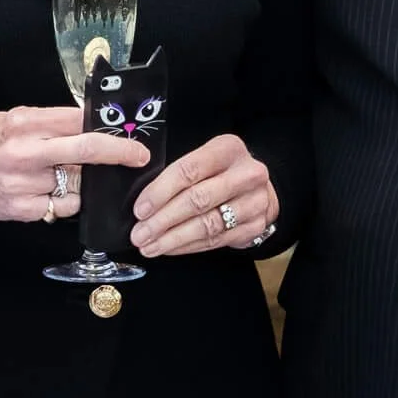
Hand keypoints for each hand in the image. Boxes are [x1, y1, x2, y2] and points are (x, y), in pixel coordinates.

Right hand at [0, 106, 149, 230]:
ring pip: (78, 183)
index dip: (107, 126)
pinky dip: (67, 199)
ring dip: (83, 180)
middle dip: (120, 152)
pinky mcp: (26, 209)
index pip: (78, 120)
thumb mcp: (8, 118)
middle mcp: (26, 153)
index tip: (127, 132)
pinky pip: (64, 205)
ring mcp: (26, 184)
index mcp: (23, 123)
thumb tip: (85, 121)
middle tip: (138, 156)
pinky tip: (52, 191)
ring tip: (65, 174)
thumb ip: (45, 120)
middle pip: (87, 151)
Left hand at [131, 133, 278, 256]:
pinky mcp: (255, 226)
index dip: (160, 192)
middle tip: (140, 234)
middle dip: (163, 220)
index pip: (188, 170)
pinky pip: (215, 240)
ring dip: (173, 238)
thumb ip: (179, 173)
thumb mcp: (205, 159)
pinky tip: (170, 248)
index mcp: (228, 149)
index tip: (140, 210)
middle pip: (197, 200)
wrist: (258, 190)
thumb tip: (142, 201)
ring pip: (207, 225)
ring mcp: (254, 202)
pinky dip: (188, 246)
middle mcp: (247, 174)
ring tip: (150, 245)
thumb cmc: (221, 173)